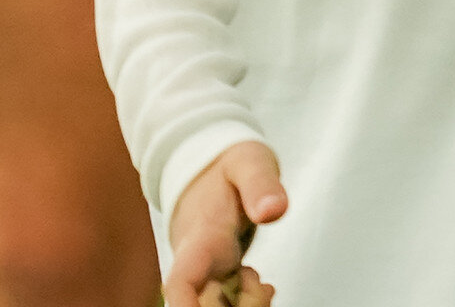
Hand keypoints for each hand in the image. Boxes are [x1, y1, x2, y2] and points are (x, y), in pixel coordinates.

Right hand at [166, 141, 285, 306]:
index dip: (186, 306)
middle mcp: (196, 267)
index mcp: (200, 239)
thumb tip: (274, 210)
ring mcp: (205, 278)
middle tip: (261, 285)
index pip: (181, 283)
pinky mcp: (216, 282)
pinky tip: (263, 289)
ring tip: (261, 282)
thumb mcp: (249, 161)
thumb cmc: (226, 166)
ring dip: (248, 306)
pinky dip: (250, 304)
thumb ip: (260, 183)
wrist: (206, 171)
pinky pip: (230, 306)